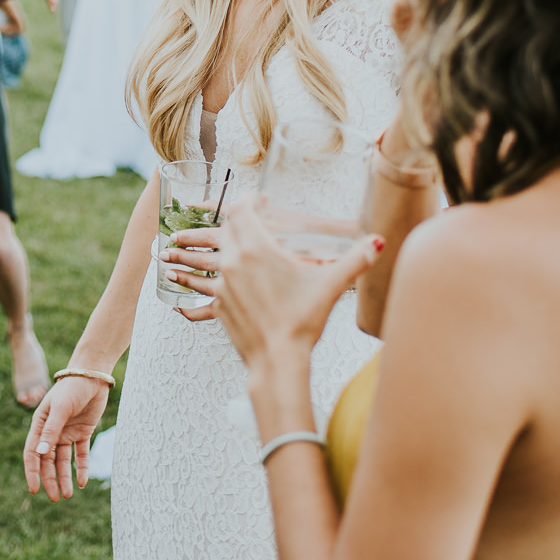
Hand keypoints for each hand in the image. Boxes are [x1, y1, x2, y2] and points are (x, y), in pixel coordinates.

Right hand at [23, 374, 109, 499]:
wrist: (93, 376)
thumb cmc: (72, 388)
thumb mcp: (60, 409)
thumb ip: (51, 431)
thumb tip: (40, 454)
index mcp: (40, 425)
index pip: (33, 453)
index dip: (32, 472)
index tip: (34, 490)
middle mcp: (52, 431)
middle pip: (48, 461)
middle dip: (50, 480)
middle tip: (55, 498)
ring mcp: (67, 433)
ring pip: (64, 461)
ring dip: (65, 477)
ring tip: (68, 495)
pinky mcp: (83, 433)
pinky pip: (81, 454)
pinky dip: (81, 467)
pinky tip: (82, 481)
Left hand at [164, 202, 380, 371]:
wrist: (279, 359)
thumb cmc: (303, 321)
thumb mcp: (331, 285)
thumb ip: (356, 260)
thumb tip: (378, 242)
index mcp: (257, 249)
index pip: (241, 210)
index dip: (247, 200)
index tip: (257, 200)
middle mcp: (234, 262)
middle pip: (224, 228)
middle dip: (229, 219)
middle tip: (238, 217)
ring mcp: (223, 284)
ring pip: (206, 256)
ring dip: (198, 247)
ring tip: (181, 245)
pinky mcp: (218, 305)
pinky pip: (202, 286)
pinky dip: (197, 280)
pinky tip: (190, 284)